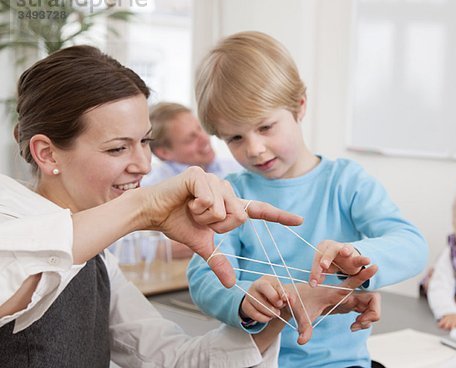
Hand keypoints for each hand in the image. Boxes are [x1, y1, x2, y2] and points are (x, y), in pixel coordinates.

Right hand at [139, 167, 302, 287]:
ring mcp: (214, 179)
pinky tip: (186, 201)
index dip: (280, 216)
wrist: (152, 212)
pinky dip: (197, 208)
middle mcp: (227, 189)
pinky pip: (211, 200)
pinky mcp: (200, 175)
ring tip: (191, 209)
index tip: (300, 220)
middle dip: (218, 226)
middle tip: (200, 219)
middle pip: (240, 216)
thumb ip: (218, 261)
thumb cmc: (178, 223)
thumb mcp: (202, 246)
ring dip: (205, 217)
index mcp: (230, 204)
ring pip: (225, 210)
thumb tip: (231, 283)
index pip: (260, 211)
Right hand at [240, 276, 290, 322]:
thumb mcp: (282, 292)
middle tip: (279, 310)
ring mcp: (249, 295)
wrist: (263, 297)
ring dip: (269, 312)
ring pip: (258, 305)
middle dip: (273, 302)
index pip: (270, 284)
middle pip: (263, 290)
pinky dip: (263, 318)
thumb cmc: (275, 293)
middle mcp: (255, 285)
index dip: (278, 292)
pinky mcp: (245, 305)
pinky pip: (254, 314)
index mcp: (266, 279)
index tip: (285, 299)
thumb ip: (288, 295)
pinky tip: (269, 317)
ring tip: (276, 314)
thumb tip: (291, 301)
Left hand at [286, 264, 378, 344]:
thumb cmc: (300, 303)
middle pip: (372, 299)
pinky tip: (353, 327)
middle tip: (358, 323)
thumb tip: (301, 341)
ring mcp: (350, 299)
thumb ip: (304, 328)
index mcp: (337, 292)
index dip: (365, 274)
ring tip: (354, 327)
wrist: (297, 300)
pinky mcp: (350, 305)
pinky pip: (366, 312)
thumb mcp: (302, 316)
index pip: (354, 280)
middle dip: (373, 313)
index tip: (375, 266)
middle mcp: (347, 294)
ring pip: (371, 307)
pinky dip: (365, 321)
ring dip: (369, 319)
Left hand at [309, 240, 370, 286]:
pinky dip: (363, 260)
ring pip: (345, 249)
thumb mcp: (325, 268)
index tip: (313, 283)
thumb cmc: (333, 262)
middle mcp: (333, 246)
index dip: (314, 271)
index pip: (316, 260)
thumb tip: (314, 283)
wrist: (347, 257)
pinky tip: (368, 260)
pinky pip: (359, 258)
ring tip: (345, 252)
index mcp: (322, 248)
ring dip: (345, 251)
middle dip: (325, 258)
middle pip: (328, 252)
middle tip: (323, 266)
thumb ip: (319, 274)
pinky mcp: (356, 256)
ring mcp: (346, 249)